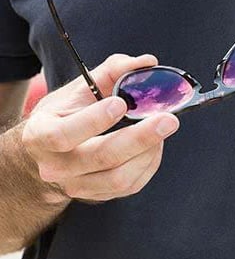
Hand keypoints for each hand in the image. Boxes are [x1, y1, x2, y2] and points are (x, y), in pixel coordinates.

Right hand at [21, 53, 179, 203]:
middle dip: (139, 138)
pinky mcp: (98, 196)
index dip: (94, 120)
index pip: (64, 134)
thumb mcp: (78, 88)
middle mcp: (56, 166)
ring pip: (120, 177)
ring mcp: (76, 186)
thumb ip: (113, 70)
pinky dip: (149, 163)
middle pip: (101, 158)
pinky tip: (154, 144)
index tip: (121, 103)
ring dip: (148, 151)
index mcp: (42, 135)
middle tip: (168, 119)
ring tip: (163, 128)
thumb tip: (147, 62)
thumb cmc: (66, 114)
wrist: (49, 152)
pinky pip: (130, 185)